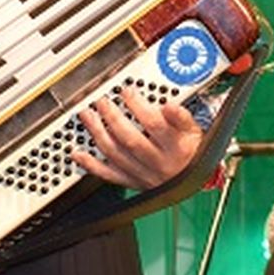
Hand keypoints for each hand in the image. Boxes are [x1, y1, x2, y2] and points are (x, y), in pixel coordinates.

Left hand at [72, 85, 202, 188]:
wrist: (195, 181)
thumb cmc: (193, 152)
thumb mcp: (195, 131)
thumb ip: (182, 118)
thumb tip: (168, 106)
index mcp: (175, 147)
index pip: (154, 124)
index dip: (138, 106)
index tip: (127, 92)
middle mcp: (158, 163)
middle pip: (129, 139)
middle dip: (112, 118)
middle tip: (101, 101)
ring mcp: (143, 174)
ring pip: (116, 155)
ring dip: (98, 134)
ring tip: (87, 116)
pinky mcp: (133, 182)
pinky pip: (109, 175)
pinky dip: (91, 165)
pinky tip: (78, 154)